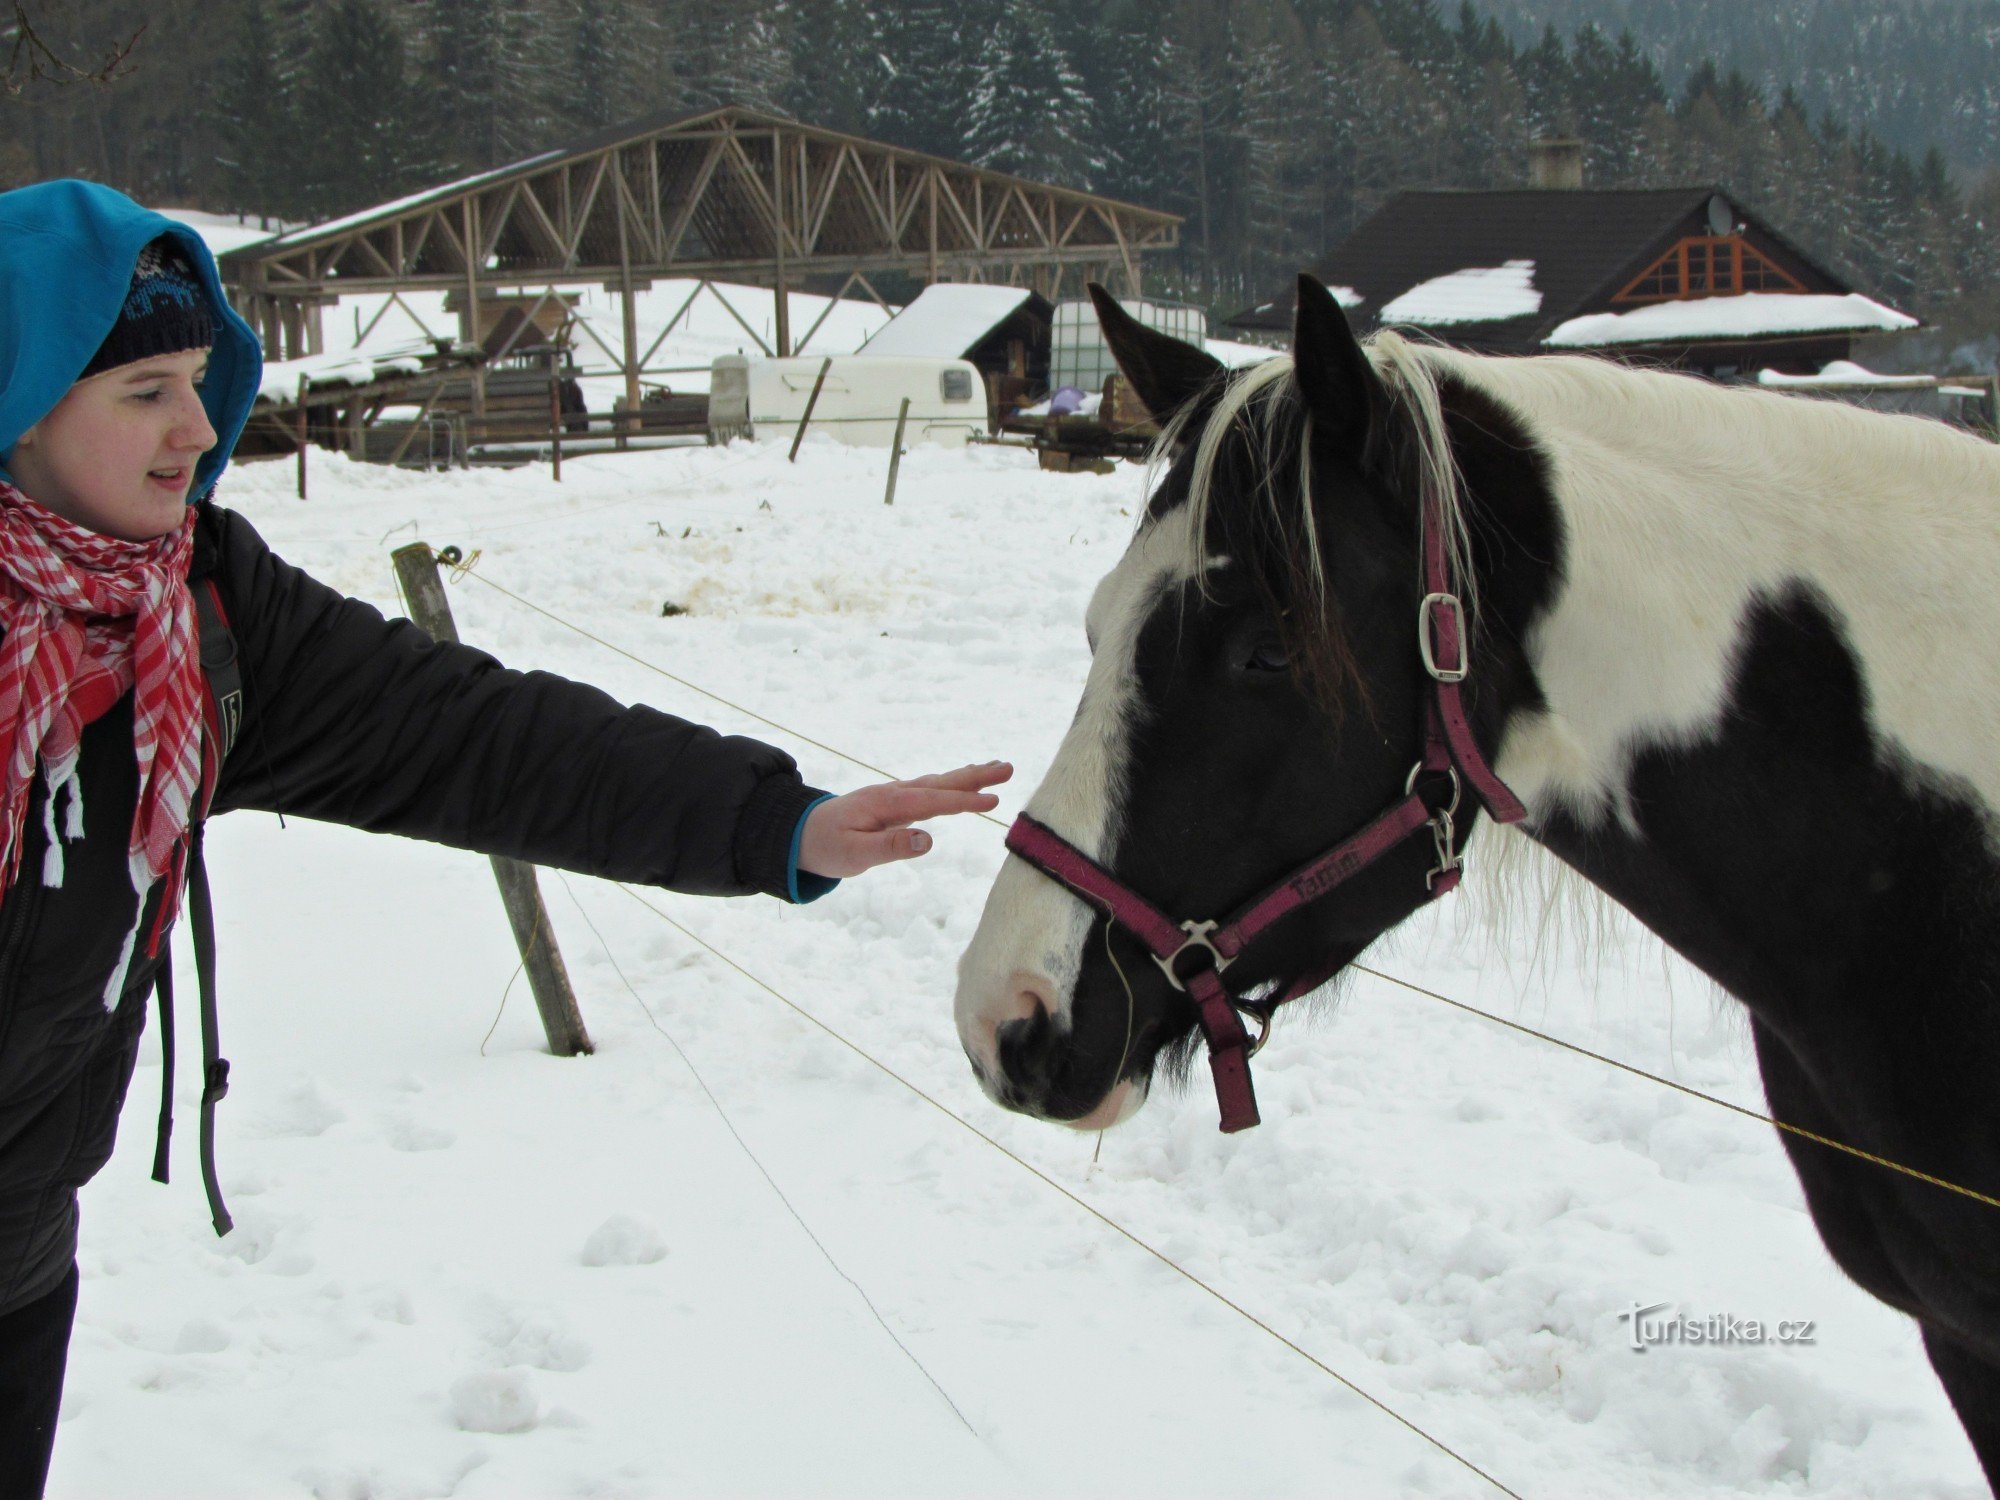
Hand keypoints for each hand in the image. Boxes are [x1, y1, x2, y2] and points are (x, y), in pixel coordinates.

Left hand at [797, 761, 1012, 877]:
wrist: (799, 833)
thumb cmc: (826, 847)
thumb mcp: (854, 855)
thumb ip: (891, 847)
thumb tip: (927, 840)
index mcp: (888, 804)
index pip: (935, 803)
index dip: (965, 803)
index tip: (994, 802)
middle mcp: (894, 793)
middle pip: (942, 783)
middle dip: (975, 777)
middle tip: (1008, 768)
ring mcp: (894, 795)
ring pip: (937, 783)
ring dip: (967, 776)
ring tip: (995, 768)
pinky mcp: (893, 802)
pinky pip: (929, 789)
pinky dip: (950, 783)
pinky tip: (961, 782)